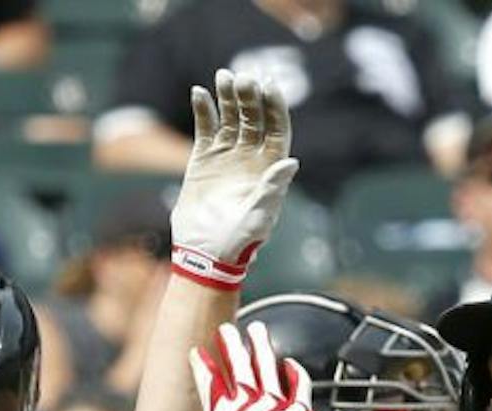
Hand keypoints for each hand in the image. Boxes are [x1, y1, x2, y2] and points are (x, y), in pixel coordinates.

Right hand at [138, 320, 313, 410]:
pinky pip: (298, 385)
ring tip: (257, 330)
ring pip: (267, 366)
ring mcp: (274, 406)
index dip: (202, 364)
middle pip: (239, 364)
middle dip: (231, 344)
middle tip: (226, 329)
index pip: (208, 379)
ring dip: (261, 346)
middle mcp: (247, 404)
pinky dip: (294, 372)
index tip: (197, 352)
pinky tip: (289, 363)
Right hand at [169, 69, 298, 290]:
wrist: (205, 253)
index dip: (275, 106)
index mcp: (270, 167)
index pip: (277, 128)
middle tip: (243, 77)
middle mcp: (251, 156)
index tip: (269, 85)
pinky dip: (203, 109)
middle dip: (250, 96)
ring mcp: (227, 155)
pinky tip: (199, 92)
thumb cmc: (238, 240)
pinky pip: (205, 127)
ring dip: (227, 96)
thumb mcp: (260, 216)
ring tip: (223, 76)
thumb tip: (292, 161)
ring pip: (230, 117)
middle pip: (254, 117)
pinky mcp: (203, 158)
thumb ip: (273, 188)